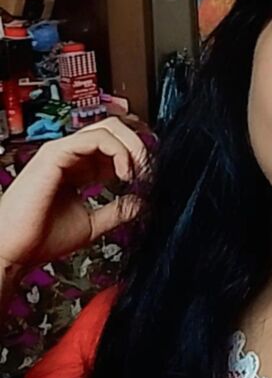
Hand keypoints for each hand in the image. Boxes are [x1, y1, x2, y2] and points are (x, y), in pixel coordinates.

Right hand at [0, 118, 148, 272]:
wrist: (14, 250)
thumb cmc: (42, 239)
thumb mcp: (92, 224)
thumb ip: (116, 211)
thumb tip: (142, 202)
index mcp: (77, 168)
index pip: (114, 146)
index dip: (137, 156)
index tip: (151, 176)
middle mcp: (70, 156)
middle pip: (113, 129)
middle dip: (138, 144)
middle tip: (150, 168)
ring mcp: (62, 151)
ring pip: (108, 127)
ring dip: (133, 146)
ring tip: (140, 171)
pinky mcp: (55, 153)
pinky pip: (96, 137)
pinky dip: (118, 150)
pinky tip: (125, 172)